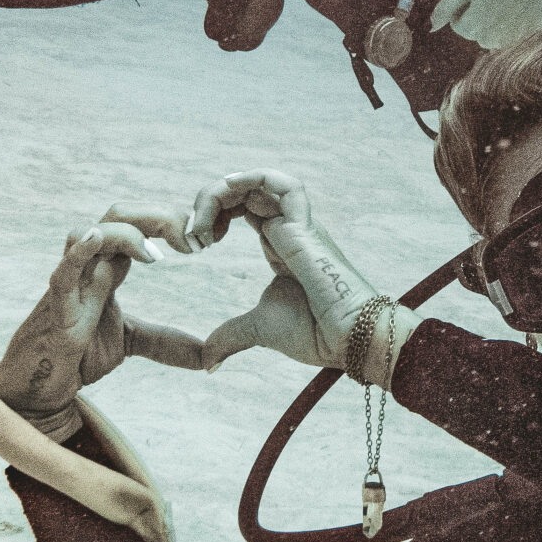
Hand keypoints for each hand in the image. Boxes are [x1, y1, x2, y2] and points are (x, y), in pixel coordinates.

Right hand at [0, 207, 203, 426]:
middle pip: (119, 215)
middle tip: (194, 239)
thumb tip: (211, 357)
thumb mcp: (132, 342)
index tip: (207, 238)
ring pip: (88, 232)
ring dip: (125, 234)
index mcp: (110, 266)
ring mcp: (71, 284)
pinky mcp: (56, 310)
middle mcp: (89, 266)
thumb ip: (169, 342)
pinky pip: (62, 274)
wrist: (42, 384)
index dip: (173, 222)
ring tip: (157, 256)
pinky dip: (78, 253)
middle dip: (158, 216)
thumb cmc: (79, 352)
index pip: (141, 224)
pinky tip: (95, 237)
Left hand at [186, 169, 383, 370]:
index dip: (214, 215)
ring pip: (261, 181)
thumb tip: (208, 362)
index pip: (243, 208)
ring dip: (224, 189)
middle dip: (211, 200)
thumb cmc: (316, 332)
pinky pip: (282, 184)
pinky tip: (225, 191)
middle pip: (246, 191)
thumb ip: (231, 336)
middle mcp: (289, 228)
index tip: (194, 244)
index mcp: (280, 244)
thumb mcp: (258, 329)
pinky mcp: (303, 227)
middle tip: (193, 232)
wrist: (348, 340)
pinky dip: (250, 178)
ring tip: (202, 216)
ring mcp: (298, 224)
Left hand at [430, 0, 541, 50]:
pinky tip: (521, 5)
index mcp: (477, 22)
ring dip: (495, 22)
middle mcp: (494, 37)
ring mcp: (513, 40)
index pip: (458, 26)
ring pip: (493, 37)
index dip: (464, 8)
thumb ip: (448, 5)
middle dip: (479, 16)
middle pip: (475, 33)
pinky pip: (512, 36)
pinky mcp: (529, 37)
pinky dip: (513, 23)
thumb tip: (431, 26)